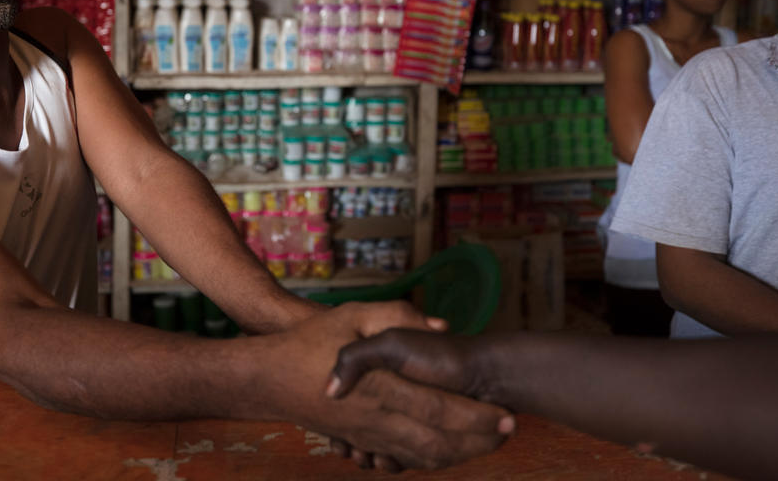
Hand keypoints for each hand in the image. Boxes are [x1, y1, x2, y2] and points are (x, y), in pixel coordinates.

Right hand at [256, 303, 512, 471]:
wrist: (268, 379)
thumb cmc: (310, 342)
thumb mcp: (352, 316)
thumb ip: (396, 317)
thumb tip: (439, 325)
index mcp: (380, 387)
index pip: (439, 409)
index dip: (477, 417)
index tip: (507, 414)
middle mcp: (377, 418)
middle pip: (439, 442)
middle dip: (478, 441)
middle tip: (509, 432)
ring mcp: (368, 436)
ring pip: (423, 458)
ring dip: (459, 454)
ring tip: (489, 442)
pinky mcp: (361, 442)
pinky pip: (403, 460)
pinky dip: (431, 460)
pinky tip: (449, 450)